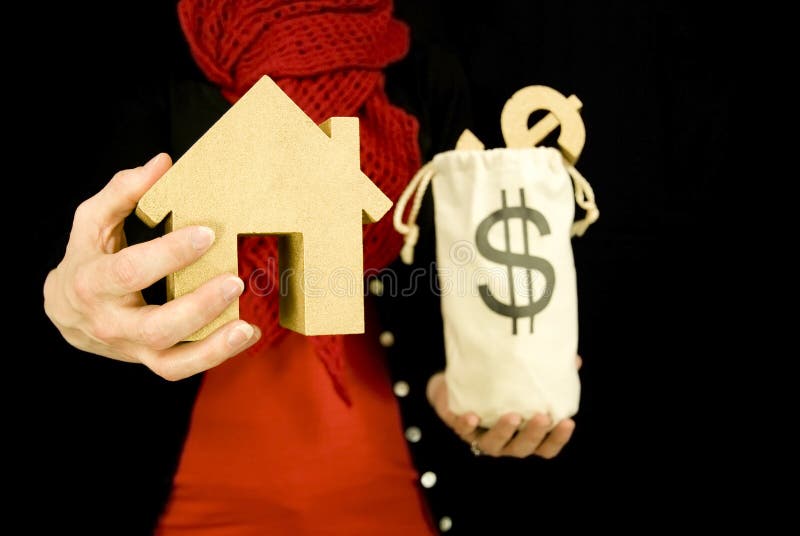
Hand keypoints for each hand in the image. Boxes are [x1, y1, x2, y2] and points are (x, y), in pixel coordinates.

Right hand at [43, 153, 260, 379]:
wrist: (67, 312)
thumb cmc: (87, 258)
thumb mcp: (93, 221)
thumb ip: (124, 191)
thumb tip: (163, 163)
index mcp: (92, 283)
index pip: (130, 272)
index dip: (168, 254)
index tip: (206, 233)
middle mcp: (111, 323)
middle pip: (155, 325)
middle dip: (198, 306)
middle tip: (234, 280)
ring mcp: (132, 348)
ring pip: (171, 361)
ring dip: (213, 346)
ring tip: (246, 325)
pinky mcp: (150, 361)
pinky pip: (183, 368)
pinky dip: (216, 356)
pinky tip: (246, 333)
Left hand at [426, 355, 581, 458]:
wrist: (458, 384)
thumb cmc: (499, 386)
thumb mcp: (522, 380)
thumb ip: (546, 374)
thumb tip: (575, 360)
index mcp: (524, 436)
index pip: (546, 447)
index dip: (557, 439)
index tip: (568, 422)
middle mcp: (505, 442)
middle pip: (522, 448)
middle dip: (533, 434)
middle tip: (542, 417)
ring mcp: (482, 437)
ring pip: (494, 444)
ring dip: (503, 431)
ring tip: (512, 416)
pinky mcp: (460, 427)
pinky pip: (463, 431)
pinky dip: (467, 426)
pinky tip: (473, 416)